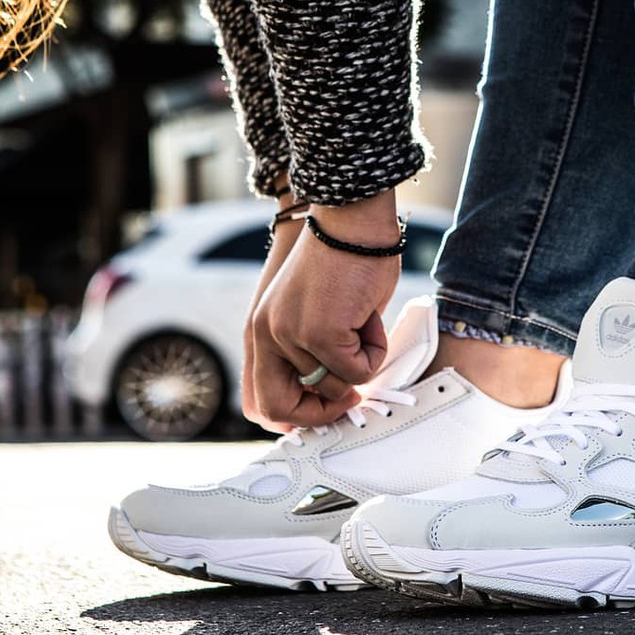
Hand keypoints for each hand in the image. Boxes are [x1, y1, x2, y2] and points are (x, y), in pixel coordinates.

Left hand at [249, 191, 400, 428]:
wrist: (351, 221)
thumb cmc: (340, 259)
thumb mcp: (308, 313)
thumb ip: (307, 352)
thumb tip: (328, 393)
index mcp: (260, 331)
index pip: (258, 400)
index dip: (294, 414)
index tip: (324, 405)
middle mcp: (266, 336)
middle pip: (279, 409)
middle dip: (321, 412)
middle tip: (351, 397)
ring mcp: (291, 337)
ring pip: (333, 387)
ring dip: (360, 364)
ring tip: (363, 326)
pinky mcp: (321, 334)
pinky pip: (359, 371)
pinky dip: (375, 350)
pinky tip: (370, 317)